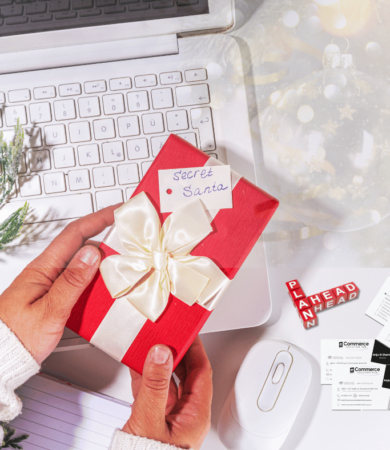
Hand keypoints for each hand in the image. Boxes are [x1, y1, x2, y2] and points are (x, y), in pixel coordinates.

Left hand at [0, 205, 117, 363]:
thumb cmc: (16, 338)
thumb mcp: (49, 311)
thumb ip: (72, 283)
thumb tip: (92, 254)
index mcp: (43, 269)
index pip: (74, 234)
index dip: (98, 219)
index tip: (117, 211)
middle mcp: (46, 272)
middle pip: (80, 245)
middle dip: (105, 237)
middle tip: (128, 238)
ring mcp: (50, 284)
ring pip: (82, 264)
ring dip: (103, 260)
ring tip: (123, 263)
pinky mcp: (53, 296)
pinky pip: (79, 280)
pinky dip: (95, 279)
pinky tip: (106, 288)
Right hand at [123, 336, 212, 449]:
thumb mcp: (150, 420)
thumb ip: (155, 385)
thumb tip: (161, 354)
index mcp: (195, 414)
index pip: (202, 371)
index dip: (196, 349)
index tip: (187, 332)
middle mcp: (186, 414)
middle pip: (186, 374)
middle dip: (177, 352)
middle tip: (168, 334)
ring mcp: (170, 417)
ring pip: (169, 381)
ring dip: (160, 363)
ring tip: (152, 345)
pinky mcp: (155, 420)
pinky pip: (154, 391)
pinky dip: (146, 376)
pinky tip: (138, 365)